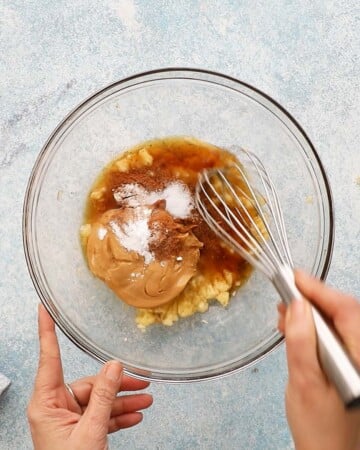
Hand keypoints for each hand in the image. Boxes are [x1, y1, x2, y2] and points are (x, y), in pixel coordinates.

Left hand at [28, 305, 152, 449]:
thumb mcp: (90, 431)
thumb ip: (103, 396)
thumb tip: (114, 366)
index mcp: (46, 404)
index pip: (49, 358)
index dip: (46, 331)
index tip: (44, 308)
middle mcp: (55, 407)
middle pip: (89, 383)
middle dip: (118, 385)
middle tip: (142, 383)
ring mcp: (68, 419)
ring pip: (99, 400)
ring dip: (123, 402)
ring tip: (146, 402)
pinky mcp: (80, 430)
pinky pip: (101, 415)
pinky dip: (118, 416)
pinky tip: (135, 417)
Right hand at [278, 270, 359, 449]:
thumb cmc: (320, 427)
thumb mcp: (304, 382)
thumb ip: (301, 341)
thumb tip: (297, 306)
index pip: (346, 310)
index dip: (319, 289)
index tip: (295, 277)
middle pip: (344, 312)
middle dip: (313, 299)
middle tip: (285, 295)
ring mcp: (359, 357)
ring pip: (338, 321)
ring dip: (311, 313)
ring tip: (285, 314)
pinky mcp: (350, 361)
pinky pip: (334, 334)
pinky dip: (314, 326)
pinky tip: (295, 327)